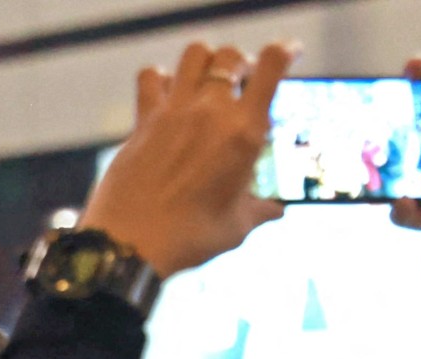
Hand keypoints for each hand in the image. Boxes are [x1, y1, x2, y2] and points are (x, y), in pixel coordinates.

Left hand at [81, 41, 293, 275]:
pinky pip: (151, 77)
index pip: (272, 65)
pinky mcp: (144, 120)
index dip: (284, 52)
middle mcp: (211, 112)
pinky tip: (167, 95)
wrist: (131, 244)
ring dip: (206, 61)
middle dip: (242, 62)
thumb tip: (276, 212)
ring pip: (194, 54)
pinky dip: (161, 78)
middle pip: (231, 55)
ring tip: (208, 81)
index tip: (289, 55)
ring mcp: (174, 112)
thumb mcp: (236, 227)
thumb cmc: (190, 239)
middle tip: (244, 81)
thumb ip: (258, 211)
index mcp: (244, 132)